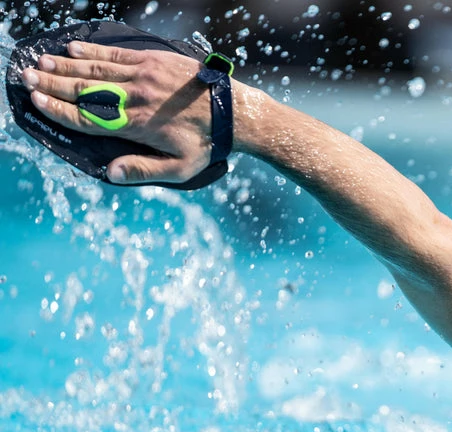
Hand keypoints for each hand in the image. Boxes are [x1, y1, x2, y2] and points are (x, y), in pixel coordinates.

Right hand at [22, 40, 212, 183]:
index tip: (38, 102)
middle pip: (85, 89)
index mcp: (137, 124)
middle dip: (53, 83)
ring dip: (66, 65)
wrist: (234, 112)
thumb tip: (112, 174)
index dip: (59, 110)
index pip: (88, 117)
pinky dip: (93, 51)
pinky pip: (117, 53)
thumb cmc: (206, 144)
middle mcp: (136, 97)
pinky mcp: (154, 60)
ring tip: (42, 63)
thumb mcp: (180, 169)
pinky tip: (74, 49)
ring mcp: (144, 75)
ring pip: (97, 68)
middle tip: (27, 78)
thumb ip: (144, 171)